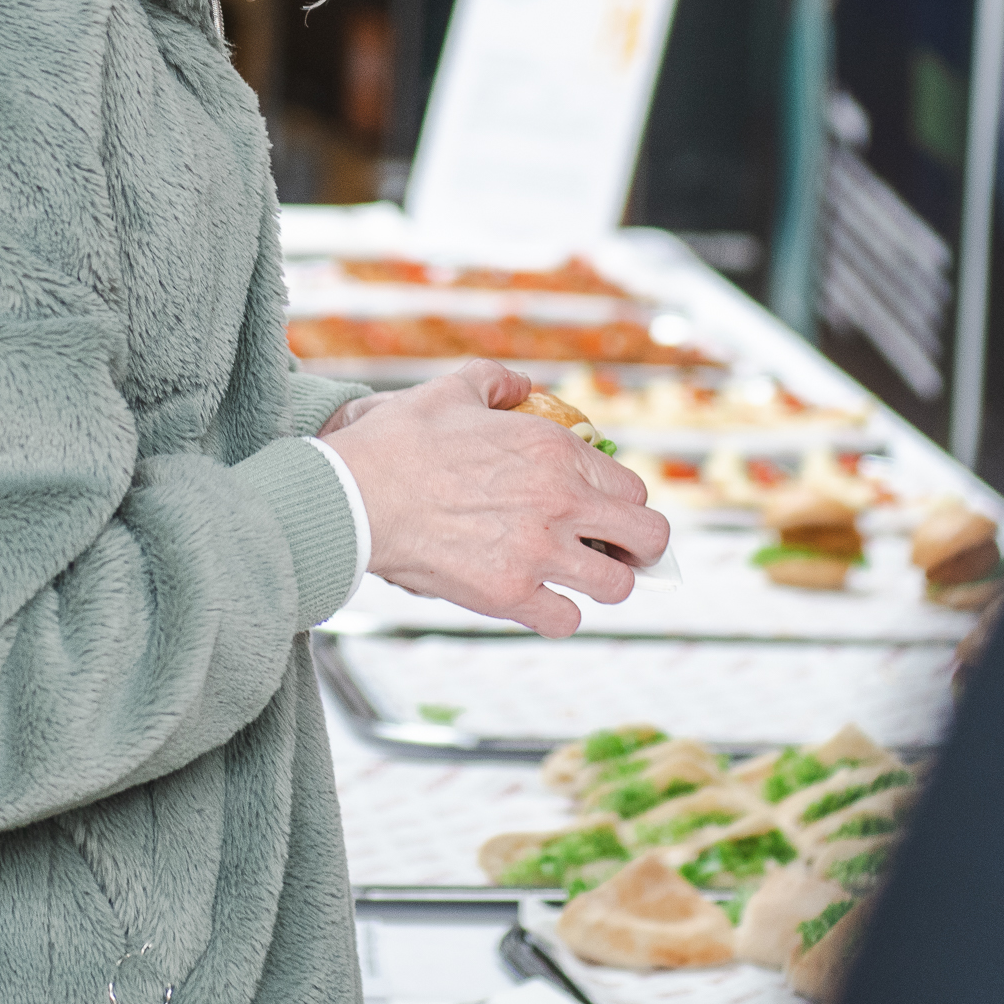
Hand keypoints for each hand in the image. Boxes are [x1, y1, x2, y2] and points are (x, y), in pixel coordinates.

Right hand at [319, 360, 670, 640]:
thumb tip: (524, 386)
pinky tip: (540, 601)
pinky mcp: (509, 594)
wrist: (355, 496)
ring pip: (617, 586)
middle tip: (612, 552)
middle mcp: (560, 501)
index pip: (632, 488)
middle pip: (648, 538)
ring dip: (603, 584)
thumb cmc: (399, 442)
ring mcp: (538, 551)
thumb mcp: (453, 389)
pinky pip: (566, 621)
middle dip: (638, 548)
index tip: (604, 515)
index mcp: (555, 450)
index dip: (622, 505)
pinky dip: (558, 615)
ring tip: (578, 579)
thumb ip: (499, 383)